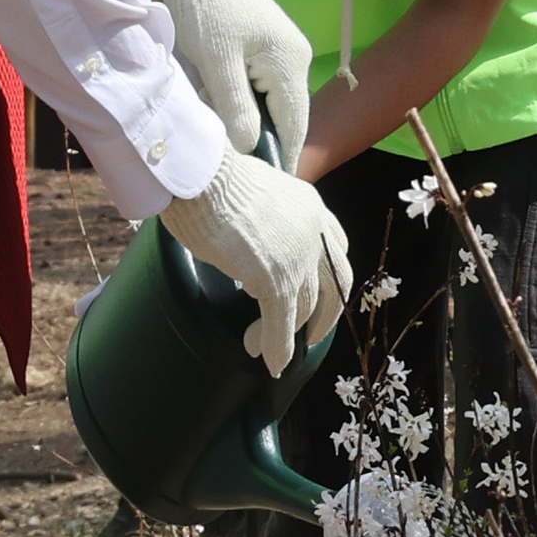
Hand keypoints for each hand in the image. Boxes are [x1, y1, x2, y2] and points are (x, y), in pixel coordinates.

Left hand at [153, 0, 312, 167]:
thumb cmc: (205, 8)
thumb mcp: (215, 61)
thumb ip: (235, 107)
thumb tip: (248, 149)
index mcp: (290, 63)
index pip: (295, 126)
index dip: (283, 159)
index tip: (268, 188)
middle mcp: (295, 59)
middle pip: (285, 117)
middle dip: (265, 146)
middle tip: (242, 176)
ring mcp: (282, 52)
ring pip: (272, 104)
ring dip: (252, 127)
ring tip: (231, 154)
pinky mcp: (265, 47)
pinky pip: (261, 89)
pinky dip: (246, 107)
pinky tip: (226, 120)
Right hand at [160, 153, 354, 370]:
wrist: (201, 174)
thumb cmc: (209, 175)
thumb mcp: (250, 190)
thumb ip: (260, 213)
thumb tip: (238, 225)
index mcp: (310, 206)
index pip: (335, 245)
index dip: (328, 275)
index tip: (319, 291)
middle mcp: (314, 231)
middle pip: (333, 283)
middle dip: (324, 314)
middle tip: (311, 334)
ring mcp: (298, 257)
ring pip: (303, 307)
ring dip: (283, 334)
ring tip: (259, 346)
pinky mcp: (276, 279)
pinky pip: (281, 323)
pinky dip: (276, 347)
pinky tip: (268, 362)